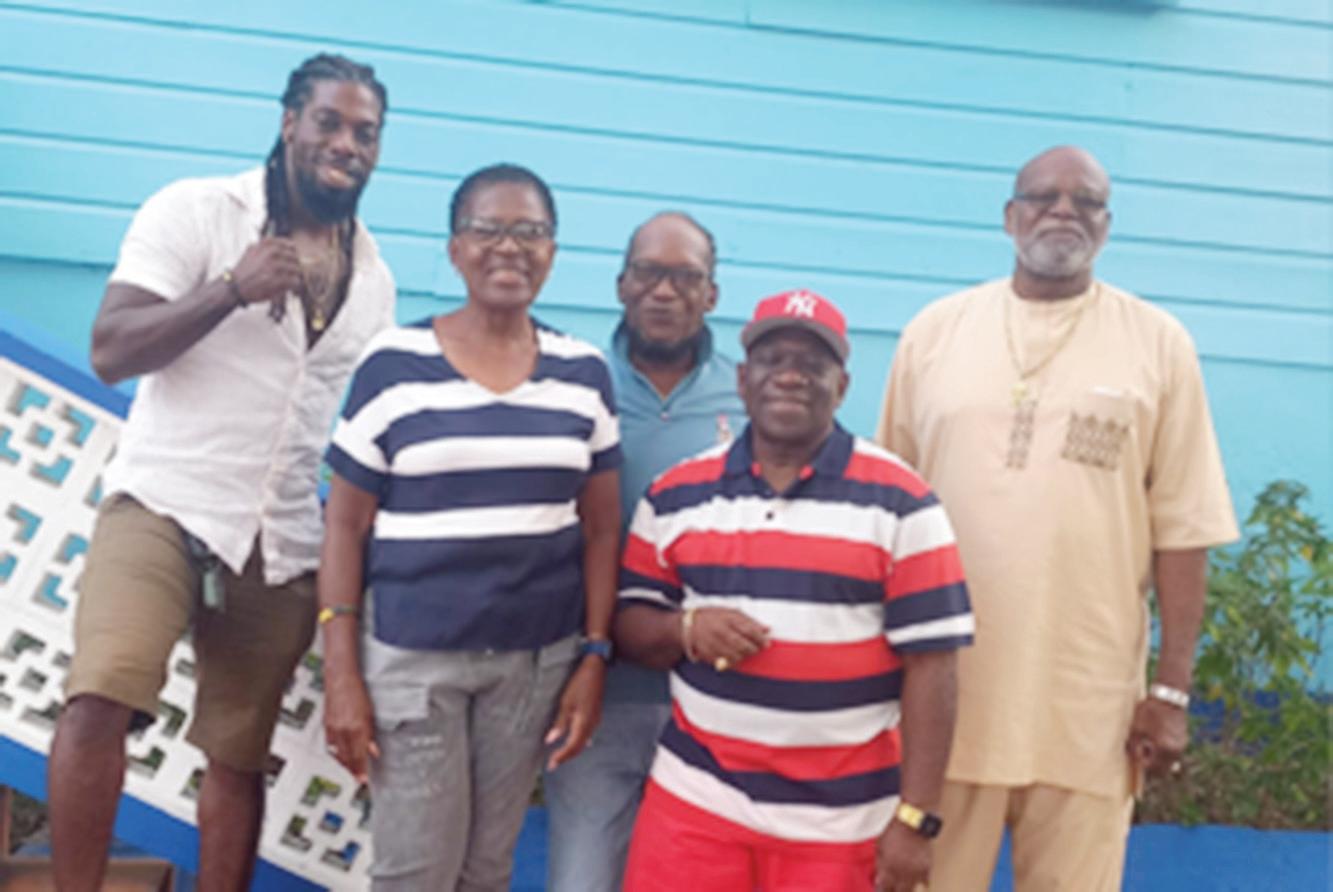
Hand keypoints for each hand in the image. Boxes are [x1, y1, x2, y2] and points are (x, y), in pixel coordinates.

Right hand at [229, 237, 302, 304]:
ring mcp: (273, 267)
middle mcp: (270, 254)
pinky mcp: (276, 280)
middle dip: (295, 264)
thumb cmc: (244, 270)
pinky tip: (291, 285)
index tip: (293, 255)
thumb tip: (287, 244)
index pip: (289, 244)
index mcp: (265, 245)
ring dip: (295, 274)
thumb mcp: (251, 251)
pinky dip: (294, 283)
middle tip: (294, 269)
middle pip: (295, 257)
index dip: (293, 251)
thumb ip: (265, 245)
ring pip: (296, 269)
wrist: (234, 286)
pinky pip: (294, 280)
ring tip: (292, 278)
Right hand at [323, 669, 379, 783]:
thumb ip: (371, 735)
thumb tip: (373, 751)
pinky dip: (336, 753)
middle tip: (358, 779)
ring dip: (345, 763)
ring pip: (338, 753)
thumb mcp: (370, 714)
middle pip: (347, 758)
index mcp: (356, 728)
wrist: (340, 679)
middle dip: (353, 770)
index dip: (361, 769)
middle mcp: (343, 731)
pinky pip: (330, 745)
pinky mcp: (326, 725)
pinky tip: (340, 755)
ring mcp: (333, 728)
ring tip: (351, 770)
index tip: (363, 780)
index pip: (359, 756)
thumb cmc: (356, 691)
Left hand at [544, 657, 605, 769]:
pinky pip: (587, 734)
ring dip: (572, 750)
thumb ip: (560, 723)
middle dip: (565, 757)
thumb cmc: (578, 684)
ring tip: (559, 756)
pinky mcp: (595, 716)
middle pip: (578, 747)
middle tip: (552, 765)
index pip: (572, 747)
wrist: (595, 670)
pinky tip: (573, 742)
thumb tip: (550, 741)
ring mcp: (595, 720)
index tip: (550, 765)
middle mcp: (592, 725)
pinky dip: (578, 742)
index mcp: (584, 723)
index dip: (561, 757)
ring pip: (583, 742)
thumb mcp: (566, 702)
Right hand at [685, 607, 768, 668]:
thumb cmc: (713, 617)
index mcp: (726, 618)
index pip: (747, 629)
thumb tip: (767, 629)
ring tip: (745, 653)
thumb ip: (749, 621)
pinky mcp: (707, 654)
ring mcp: (712, 643)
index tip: (766, 642)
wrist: (688, 624)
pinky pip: (724, 662)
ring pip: (734, 656)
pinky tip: (734, 657)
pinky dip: (732, 662)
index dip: (759, 638)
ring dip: (743, 656)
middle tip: (757, 649)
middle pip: (741, 644)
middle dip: (752, 649)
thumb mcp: (730, 613)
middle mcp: (719, 630)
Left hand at [875, 820, 929, 890]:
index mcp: (888, 867)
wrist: (913, 822)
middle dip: (894, 891)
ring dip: (906, 889)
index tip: (881, 889)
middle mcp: (902, 872)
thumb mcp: (880, 847)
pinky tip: (916, 882)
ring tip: (903, 887)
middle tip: (892, 888)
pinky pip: (925, 883)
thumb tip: (878, 880)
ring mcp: (916, 871)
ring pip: (912, 890)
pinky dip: (921, 884)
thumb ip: (879, 865)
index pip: (884, 888)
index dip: (881, 890)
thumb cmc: (893, 832)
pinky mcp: (927, 868)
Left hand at [1125, 696, 1188, 777]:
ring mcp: (1182, 746)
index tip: (1135, 754)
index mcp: (1164, 749)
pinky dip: (1164, 752)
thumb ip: (1135, 748)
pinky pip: (1173, 754)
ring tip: (1148, 745)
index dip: (1141, 764)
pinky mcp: (1183, 740)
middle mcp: (1176, 751)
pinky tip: (1156, 740)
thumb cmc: (1150, 712)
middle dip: (1151, 766)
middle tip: (1141, 755)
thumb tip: (1135, 760)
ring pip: (1169, 763)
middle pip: (1163, 770)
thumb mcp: (1137, 730)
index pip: (1152, 769)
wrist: (1168, 698)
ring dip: (1158, 760)